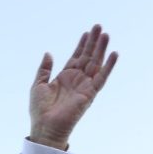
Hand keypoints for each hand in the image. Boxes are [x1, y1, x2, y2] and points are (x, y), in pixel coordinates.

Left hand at [29, 24, 117, 149]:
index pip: (76, 57)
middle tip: (99, 26)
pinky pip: (101, 78)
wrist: (45, 127)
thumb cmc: (40, 110)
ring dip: (101, 49)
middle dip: (93, 42)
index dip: (82, 45)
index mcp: (65, 77)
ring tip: (106, 34)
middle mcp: (77, 80)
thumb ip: (44, 69)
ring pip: (96, 64)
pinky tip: (114, 54)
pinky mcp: (90, 94)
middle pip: (88, 57)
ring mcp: (84, 86)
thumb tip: (49, 53)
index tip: (87, 32)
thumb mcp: (38, 85)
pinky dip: (108, 66)